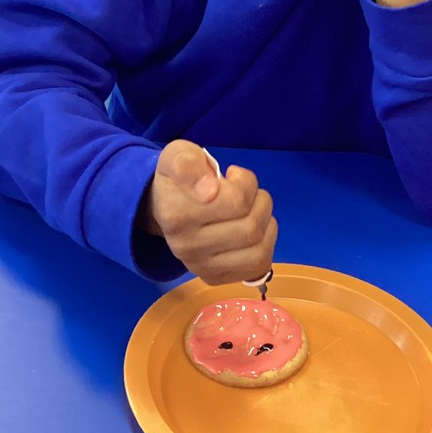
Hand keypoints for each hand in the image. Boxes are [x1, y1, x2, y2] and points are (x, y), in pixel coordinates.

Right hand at [141, 139, 276, 285]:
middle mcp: (185, 246)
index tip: (233, 174)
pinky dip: (266, 244)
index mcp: (176, 214)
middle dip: (260, 201)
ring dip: (267, 223)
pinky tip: (255, 230)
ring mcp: (199, 266)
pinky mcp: (213, 277)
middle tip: (248, 192)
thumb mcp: (177, 155)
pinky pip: (257, 266)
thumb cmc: (180, 178)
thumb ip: (188, 164)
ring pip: (258, 250)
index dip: (246, 181)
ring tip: (254, 210)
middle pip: (250, 227)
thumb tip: (209, 191)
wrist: (164, 207)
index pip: (237, 201)